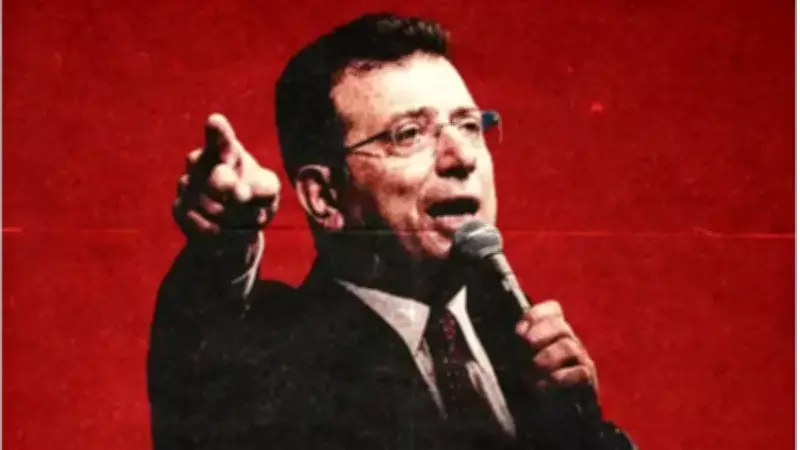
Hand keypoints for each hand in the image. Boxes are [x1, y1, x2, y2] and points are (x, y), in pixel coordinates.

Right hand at [173, 113, 279, 247]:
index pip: (220, 137)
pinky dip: (219, 231)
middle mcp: (201, 162)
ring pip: (210, 204)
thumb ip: (263, 187)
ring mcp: (187, 184)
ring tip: (241, 219)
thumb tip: (241, 191)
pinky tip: (225, 230)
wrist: (233, 230)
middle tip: (243, 195)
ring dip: (231, 216)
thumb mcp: (267, 192)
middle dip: (228, 188)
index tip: (215, 122)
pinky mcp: (179, 207)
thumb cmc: (256, 200)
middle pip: (212, 173)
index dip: (218, 131)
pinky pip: (201, 223)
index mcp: (226, 150)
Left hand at [515, 300, 598, 393]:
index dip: (535, 315)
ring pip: (569, 346)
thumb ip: (517, 344)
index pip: (552, 310)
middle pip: (560, 325)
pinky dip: (563, 376)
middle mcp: (568, 340)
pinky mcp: (587, 378)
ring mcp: (580, 359)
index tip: (519, 331)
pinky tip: (549, 382)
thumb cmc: (531, 381)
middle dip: (540, 333)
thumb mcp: (519, 359)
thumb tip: (517, 333)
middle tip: (527, 345)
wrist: (549, 414)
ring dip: (549, 356)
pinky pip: (581, 371)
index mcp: (552, 331)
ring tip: (535, 368)